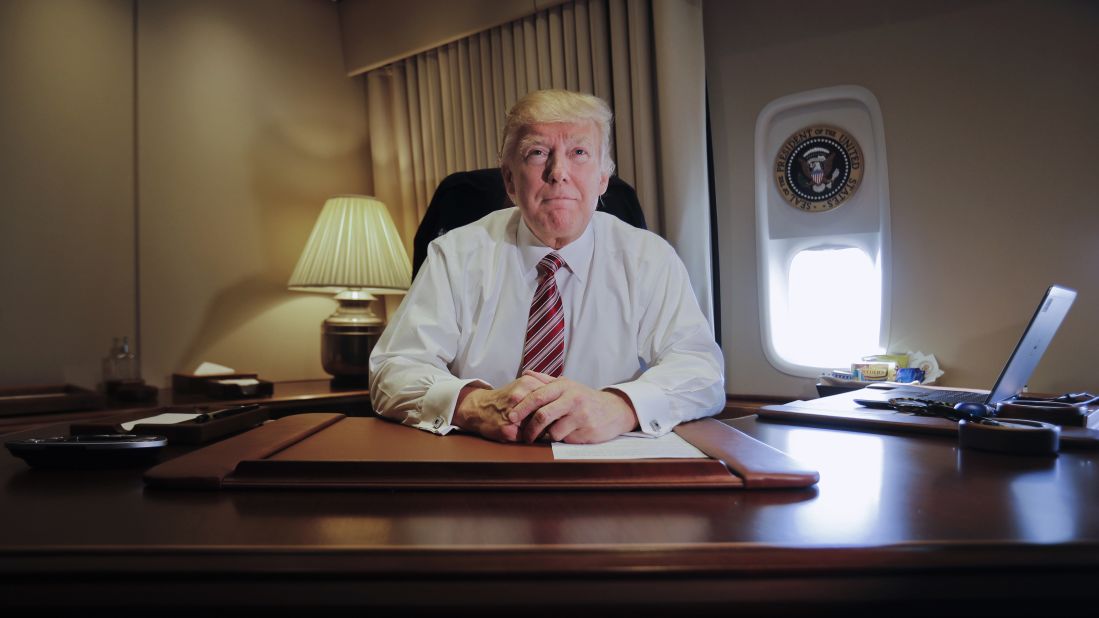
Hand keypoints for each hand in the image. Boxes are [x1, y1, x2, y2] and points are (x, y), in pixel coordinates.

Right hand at [452, 372, 554, 441]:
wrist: (479, 409)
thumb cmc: (505, 398)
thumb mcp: (522, 385)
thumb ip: (542, 386)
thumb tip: (565, 393)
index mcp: (527, 383)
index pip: (553, 396)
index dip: (560, 405)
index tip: (563, 411)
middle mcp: (520, 396)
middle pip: (547, 410)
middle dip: (554, 418)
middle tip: (558, 422)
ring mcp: (513, 414)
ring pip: (539, 425)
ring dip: (545, 429)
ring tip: (546, 429)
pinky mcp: (508, 430)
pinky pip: (529, 436)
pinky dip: (534, 437)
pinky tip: (533, 434)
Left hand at [511, 371, 639, 443]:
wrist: (614, 410)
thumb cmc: (584, 398)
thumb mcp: (567, 385)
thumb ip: (544, 380)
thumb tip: (524, 373)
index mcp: (564, 386)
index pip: (537, 396)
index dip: (521, 408)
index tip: (510, 417)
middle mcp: (573, 399)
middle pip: (542, 416)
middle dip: (529, 428)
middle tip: (524, 436)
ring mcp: (581, 416)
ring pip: (553, 432)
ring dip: (546, 436)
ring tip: (547, 435)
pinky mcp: (587, 431)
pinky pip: (566, 440)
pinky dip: (561, 440)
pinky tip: (565, 435)